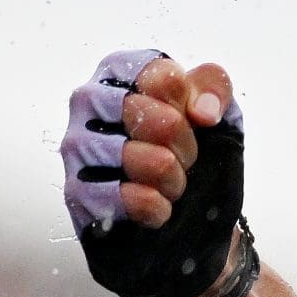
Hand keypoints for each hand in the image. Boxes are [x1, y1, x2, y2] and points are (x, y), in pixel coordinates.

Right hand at [62, 49, 257, 296]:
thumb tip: (203, 110)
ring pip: (139, 157)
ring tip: (172, 184)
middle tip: (185, 158)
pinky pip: (130, 197)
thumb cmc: (197, 158)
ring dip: (172, 178)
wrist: (193, 222)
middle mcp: (89, 102)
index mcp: (119, 75)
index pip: (160, 74)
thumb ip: (215, 87)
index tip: (194, 120)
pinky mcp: (77, 192)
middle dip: (184, 143)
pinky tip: (159, 208)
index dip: (191, 105)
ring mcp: (77, 147)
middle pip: (147, 113)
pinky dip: (158, 207)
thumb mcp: (219, 115)